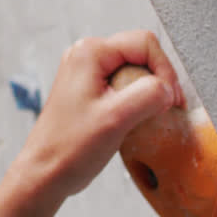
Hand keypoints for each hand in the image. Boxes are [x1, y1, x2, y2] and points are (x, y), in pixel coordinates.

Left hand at [0, 31, 181, 216]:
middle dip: (159, 81)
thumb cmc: (69, 148)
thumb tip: (168, 88)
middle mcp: (87, 56)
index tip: (170, 100)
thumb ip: (148, 95)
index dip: (165, 71)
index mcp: (90, 52)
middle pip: (141, 54)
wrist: (45, 173)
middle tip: (165, 110)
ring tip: (151, 116)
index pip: (145, 43)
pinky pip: (125, 84)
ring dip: (149, 92)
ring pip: (135, 70)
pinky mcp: (90, 90)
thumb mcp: (115, 119)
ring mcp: (87, 72)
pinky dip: (137, 100)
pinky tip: (137, 119)